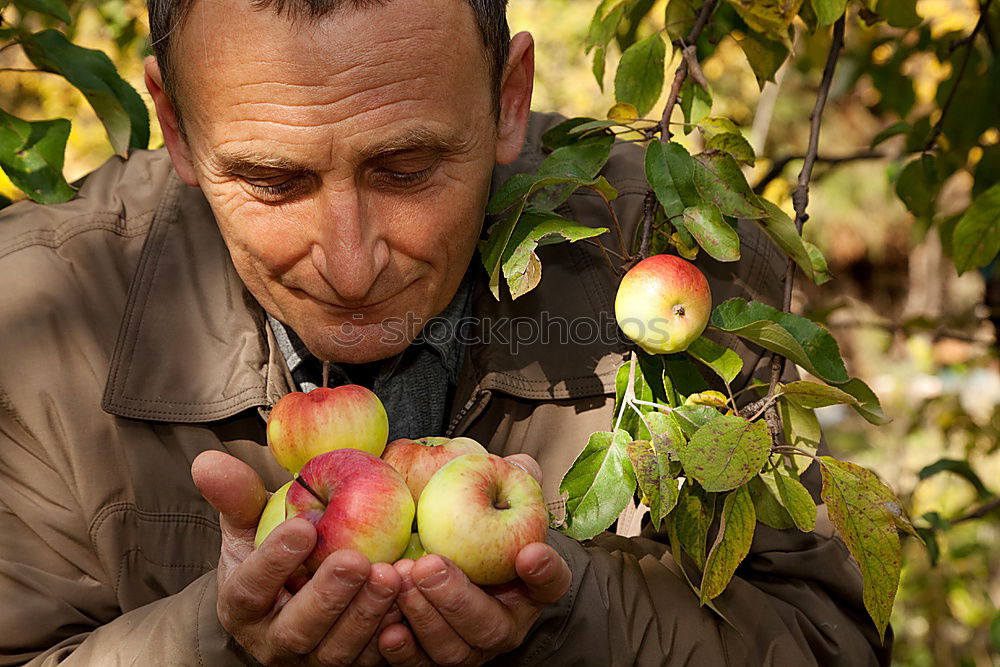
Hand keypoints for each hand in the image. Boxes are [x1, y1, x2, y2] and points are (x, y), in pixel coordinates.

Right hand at [192, 450, 401, 665]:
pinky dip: (394, 635)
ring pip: (339, 651)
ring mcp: (315, 660)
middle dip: (329, 596)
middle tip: (358, 559)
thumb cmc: (274, 548)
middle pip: (298, 629)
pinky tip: (412, 600)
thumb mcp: (250, 522)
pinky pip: (374, 659)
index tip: (302, 526)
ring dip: (368, 614)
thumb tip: (208, 461)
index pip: (249, 589)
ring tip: (392, 574)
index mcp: (242, 607)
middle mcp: (274, 643)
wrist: (301, 591)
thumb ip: (236, 496)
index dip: (274, 561)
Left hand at [377, 454, 571, 666]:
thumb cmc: (468, 526)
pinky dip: (403, 651)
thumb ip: (508, 483)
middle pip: (490, 625)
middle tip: (428, 565)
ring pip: (453, 650)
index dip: (545, 571)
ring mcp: (468, 648)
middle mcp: (503, 623)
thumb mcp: (491, 499)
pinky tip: (386, 630)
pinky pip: (418, 666)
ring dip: (425, 619)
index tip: (530, 553)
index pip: (551, 582)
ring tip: (401, 585)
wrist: (432, 557)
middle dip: (458, 598)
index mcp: (529, 586)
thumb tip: (520, 464)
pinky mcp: (430, 660)